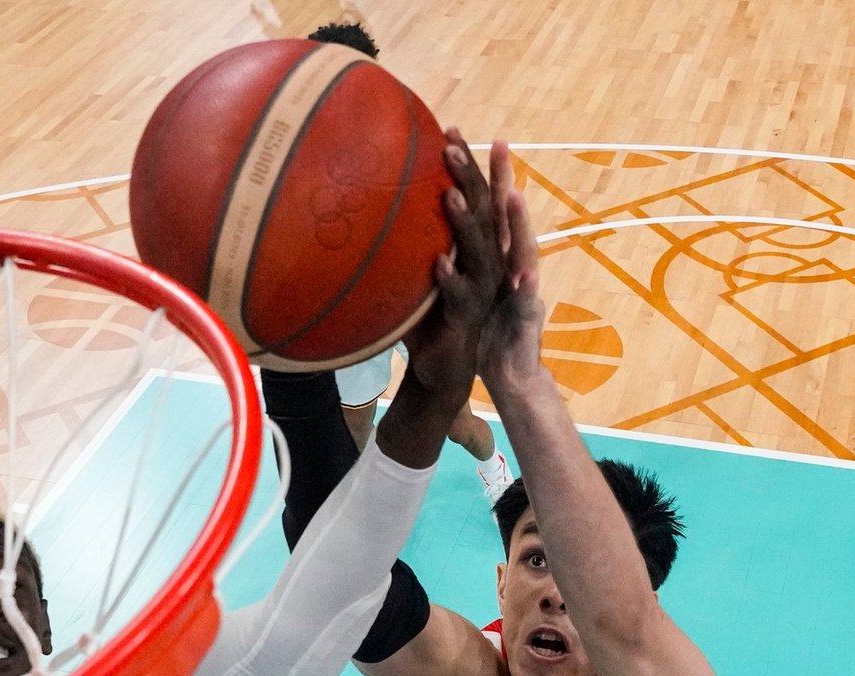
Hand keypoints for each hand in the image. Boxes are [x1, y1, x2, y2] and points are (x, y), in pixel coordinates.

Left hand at [398, 129, 510, 399]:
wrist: (442, 369)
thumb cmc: (428, 315)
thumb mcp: (416, 271)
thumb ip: (406, 241)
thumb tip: (368, 208)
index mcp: (478, 246)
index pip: (480, 196)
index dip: (472, 163)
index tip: (453, 128)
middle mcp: (486, 262)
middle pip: (486, 211)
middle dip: (471, 175)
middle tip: (452, 142)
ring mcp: (482, 289)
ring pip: (479, 249)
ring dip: (464, 221)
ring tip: (448, 193)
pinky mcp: (469, 317)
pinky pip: (460, 295)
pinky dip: (449, 278)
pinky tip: (437, 261)